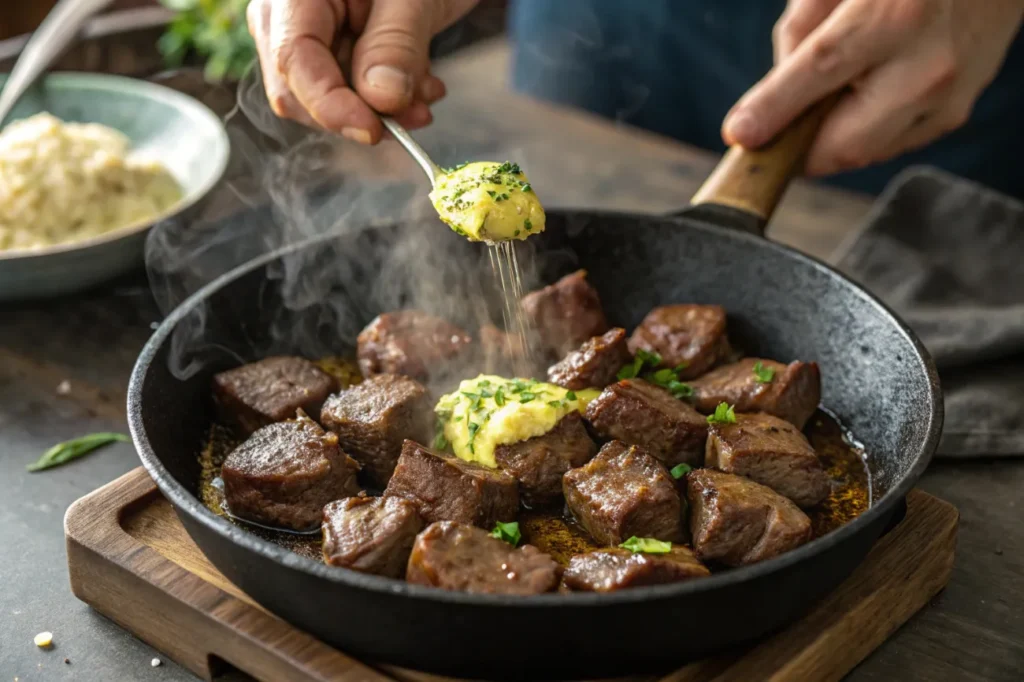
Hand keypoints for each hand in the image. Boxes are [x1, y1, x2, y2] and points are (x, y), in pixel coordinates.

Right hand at [247, 0, 479, 143]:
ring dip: (380, 111)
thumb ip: (396, 44)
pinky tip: (419, 85)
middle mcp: (287, 14)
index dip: (329, 104)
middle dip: (360, 112)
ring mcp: (304, 36)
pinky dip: (386, 102)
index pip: (293, 58)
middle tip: (415, 113)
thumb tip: (380, 99)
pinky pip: (345, 95)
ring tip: (426, 91)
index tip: (372, 130)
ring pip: (324, 101)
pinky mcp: (329, 54)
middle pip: (300, 89)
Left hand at [722, 0, 1023, 175]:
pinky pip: (889, 144)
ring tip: (826, 97)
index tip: (739, 135)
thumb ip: (800, 32)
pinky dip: (861, 131)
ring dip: (830, 139)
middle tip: (774, 133)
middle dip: (800, 146)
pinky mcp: (954, 115)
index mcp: (894, 16)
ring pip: (865, 153)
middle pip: (844, 143)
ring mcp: (948, 98)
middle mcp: (928, 64)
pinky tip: (860, 97)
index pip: (818, 73)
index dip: (772, 111)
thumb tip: (769, 100)